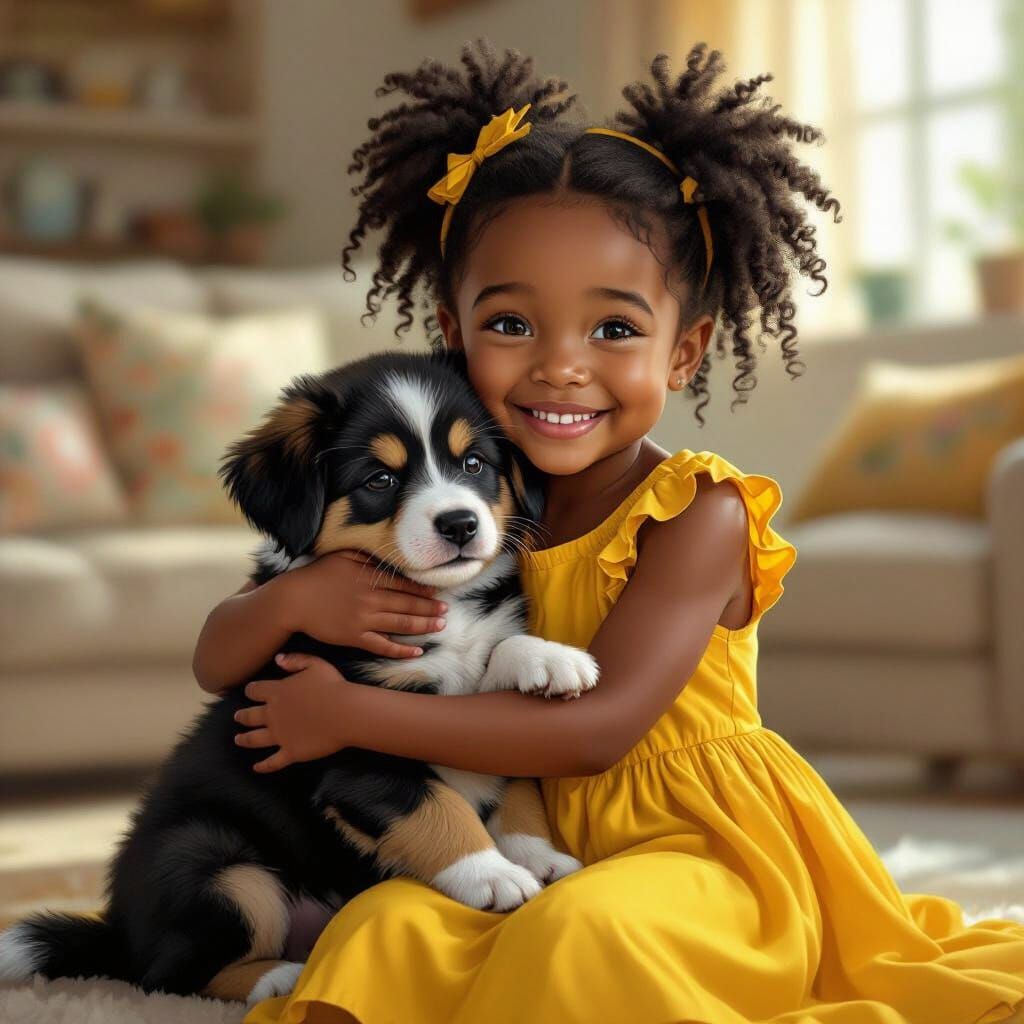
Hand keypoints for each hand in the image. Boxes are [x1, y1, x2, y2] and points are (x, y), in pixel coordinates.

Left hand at [234, 652, 358, 771]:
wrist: (345, 713)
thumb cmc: (332, 686)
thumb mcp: (316, 664)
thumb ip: (295, 660)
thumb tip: (277, 659)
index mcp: (277, 692)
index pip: (255, 691)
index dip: (251, 691)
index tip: (249, 692)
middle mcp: (273, 715)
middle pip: (250, 716)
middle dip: (242, 716)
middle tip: (238, 717)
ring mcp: (280, 735)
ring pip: (255, 739)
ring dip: (244, 739)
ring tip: (238, 740)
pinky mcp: (290, 752)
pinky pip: (272, 762)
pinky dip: (263, 766)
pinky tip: (256, 767)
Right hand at [276, 549, 447, 657]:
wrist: (294, 600)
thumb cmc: (317, 575)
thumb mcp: (343, 556)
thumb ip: (367, 555)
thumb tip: (386, 554)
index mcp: (370, 579)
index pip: (404, 585)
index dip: (424, 590)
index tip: (439, 592)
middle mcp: (371, 600)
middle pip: (408, 605)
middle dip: (430, 608)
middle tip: (446, 611)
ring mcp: (364, 620)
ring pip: (401, 625)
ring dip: (423, 625)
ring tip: (440, 625)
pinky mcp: (355, 638)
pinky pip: (383, 646)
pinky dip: (401, 650)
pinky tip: (417, 650)